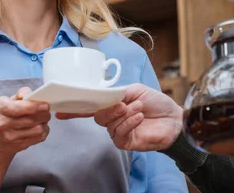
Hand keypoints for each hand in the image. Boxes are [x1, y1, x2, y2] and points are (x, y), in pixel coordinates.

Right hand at [0, 87, 50, 156]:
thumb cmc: (7, 115)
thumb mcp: (9, 100)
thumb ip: (22, 93)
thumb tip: (32, 95)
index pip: (18, 108)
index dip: (34, 107)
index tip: (46, 105)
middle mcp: (1, 123)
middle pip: (31, 119)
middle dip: (44, 114)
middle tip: (46, 110)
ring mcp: (10, 137)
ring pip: (38, 129)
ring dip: (44, 123)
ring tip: (42, 119)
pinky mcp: (19, 146)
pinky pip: (39, 137)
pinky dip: (44, 131)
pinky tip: (39, 127)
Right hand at [56, 83, 182, 151]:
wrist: (173, 118)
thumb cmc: (156, 103)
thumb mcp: (135, 90)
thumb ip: (117, 92)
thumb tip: (104, 96)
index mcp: (112, 105)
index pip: (90, 107)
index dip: (75, 109)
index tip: (60, 109)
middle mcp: (113, 119)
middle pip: (98, 115)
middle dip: (110, 108)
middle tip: (124, 104)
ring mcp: (118, 131)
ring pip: (109, 124)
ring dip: (124, 114)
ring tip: (139, 109)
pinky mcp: (125, 142)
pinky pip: (119, 133)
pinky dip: (128, 122)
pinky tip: (139, 117)